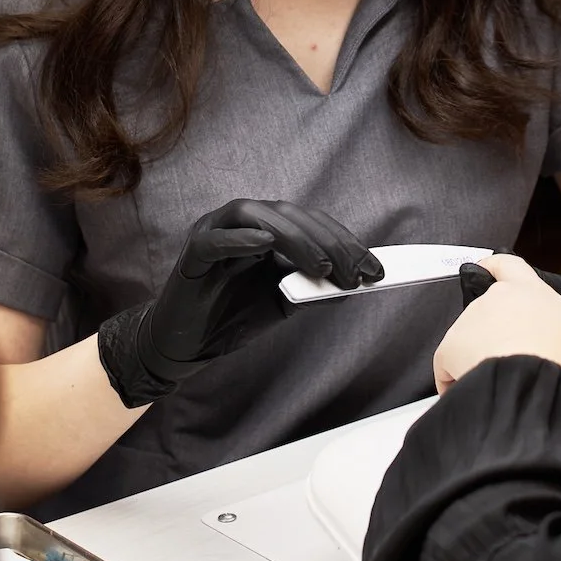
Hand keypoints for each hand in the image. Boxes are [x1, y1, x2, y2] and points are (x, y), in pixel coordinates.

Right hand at [98, 200, 382, 405]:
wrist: (186, 346)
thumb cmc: (232, 317)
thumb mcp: (282, 302)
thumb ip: (311, 288)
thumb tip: (354, 283)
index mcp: (265, 229)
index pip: (310, 222)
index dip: (344, 240)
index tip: (374, 268)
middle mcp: (240, 223)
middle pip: (289, 214)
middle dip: (327, 241)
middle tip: (355, 271)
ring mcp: (214, 232)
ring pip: (256, 215)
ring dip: (294, 237)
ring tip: (321, 265)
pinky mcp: (193, 253)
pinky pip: (217, 239)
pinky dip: (242, 239)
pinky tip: (266, 248)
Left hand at [434, 255, 560, 393]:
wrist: (533, 381)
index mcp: (528, 290)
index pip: (508, 267)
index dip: (497, 268)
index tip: (488, 269)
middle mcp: (493, 300)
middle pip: (489, 315)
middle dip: (498, 337)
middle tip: (516, 361)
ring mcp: (467, 324)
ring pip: (471, 345)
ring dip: (482, 361)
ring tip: (505, 384)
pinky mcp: (449, 350)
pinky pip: (450, 369)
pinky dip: (460, 383)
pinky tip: (480, 396)